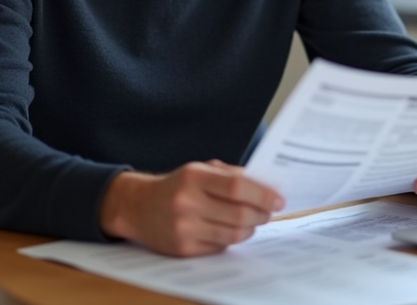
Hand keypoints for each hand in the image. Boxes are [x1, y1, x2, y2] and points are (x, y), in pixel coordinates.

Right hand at [99, 160, 284, 255]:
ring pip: (233, 234)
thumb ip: (230, 174)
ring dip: (251, 229)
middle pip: (239, 214)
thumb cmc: (177, 185)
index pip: (236, 187)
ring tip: (254, 221)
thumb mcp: (199, 169)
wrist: (138, 207)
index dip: (262, 194)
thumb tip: (265, 185)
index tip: (278, 199)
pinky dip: (232, 238)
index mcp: (193, 177)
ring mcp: (184, 228)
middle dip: (261, 214)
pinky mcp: (183, 248)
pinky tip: (232, 230)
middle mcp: (186, 202)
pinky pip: (220, 246)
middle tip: (269, 212)